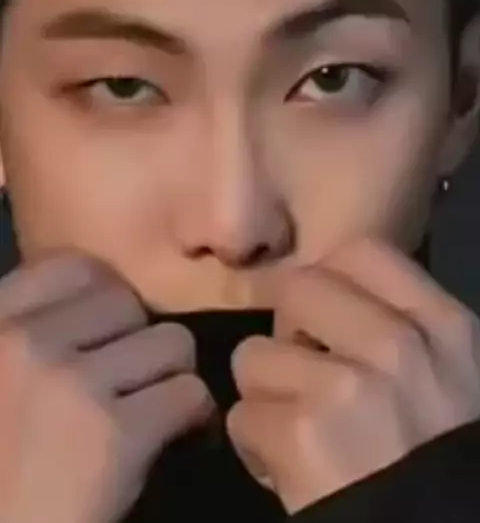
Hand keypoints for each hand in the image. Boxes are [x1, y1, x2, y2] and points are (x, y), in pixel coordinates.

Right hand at [0, 253, 213, 522]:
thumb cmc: (1, 467)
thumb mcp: (0, 377)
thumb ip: (29, 333)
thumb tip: (102, 302)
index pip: (73, 267)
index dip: (107, 296)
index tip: (112, 336)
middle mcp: (22, 341)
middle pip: (129, 303)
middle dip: (141, 341)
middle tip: (136, 384)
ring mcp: (67, 383)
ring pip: (170, 342)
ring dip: (172, 378)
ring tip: (158, 413)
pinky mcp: (112, 434)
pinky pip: (189, 394)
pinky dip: (196, 421)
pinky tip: (179, 443)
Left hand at [227, 237, 479, 513]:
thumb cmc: (443, 461)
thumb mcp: (453, 378)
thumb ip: (405, 330)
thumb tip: (335, 304)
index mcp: (445, 328)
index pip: (363, 252)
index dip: (328, 279)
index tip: (323, 318)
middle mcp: (399, 345)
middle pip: (296, 290)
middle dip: (286, 332)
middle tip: (303, 375)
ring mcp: (348, 387)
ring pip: (254, 354)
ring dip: (265, 396)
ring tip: (297, 431)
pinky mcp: (303, 435)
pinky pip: (241, 416)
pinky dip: (255, 448)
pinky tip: (286, 468)